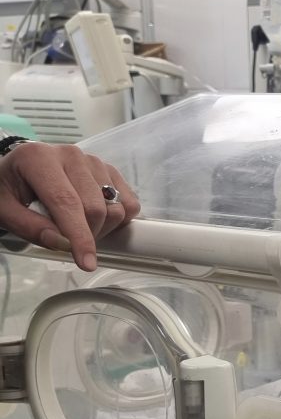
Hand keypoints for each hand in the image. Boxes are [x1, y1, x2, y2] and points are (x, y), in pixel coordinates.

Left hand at [0, 143, 140, 270]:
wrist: (18, 171)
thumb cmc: (8, 190)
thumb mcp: (4, 211)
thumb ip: (30, 227)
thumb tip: (64, 244)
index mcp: (38, 158)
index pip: (66, 202)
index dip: (79, 236)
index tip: (86, 263)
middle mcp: (71, 154)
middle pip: (95, 208)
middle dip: (88, 235)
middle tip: (68, 241)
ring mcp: (93, 161)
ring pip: (115, 207)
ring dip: (103, 228)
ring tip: (78, 226)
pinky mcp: (109, 170)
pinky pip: (129, 203)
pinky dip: (119, 219)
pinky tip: (97, 219)